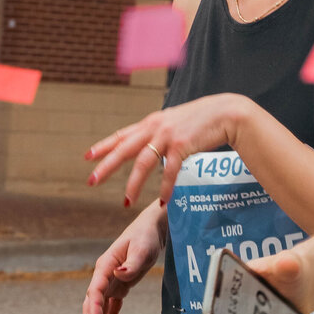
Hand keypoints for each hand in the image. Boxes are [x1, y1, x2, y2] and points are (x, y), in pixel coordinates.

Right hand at [82, 202, 166, 313]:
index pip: (96, 290)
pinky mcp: (120, 289)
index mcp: (105, 265)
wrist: (151, 231)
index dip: (94, 308)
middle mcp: (104, 276)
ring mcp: (111, 283)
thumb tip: (119, 274)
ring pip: (99, 310)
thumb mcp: (142, 248)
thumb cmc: (145, 237)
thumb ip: (132, 263)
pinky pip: (112, 309)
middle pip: (92, 305)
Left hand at [85, 95, 250, 207]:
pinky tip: (163, 200)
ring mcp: (167, 136)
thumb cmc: (202, 120)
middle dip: (107, 166)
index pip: (121, 135)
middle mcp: (155, 127)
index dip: (103, 146)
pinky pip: (169, 170)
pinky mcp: (182, 145)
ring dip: (133, 184)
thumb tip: (148, 146)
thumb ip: (159, 133)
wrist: (226, 113)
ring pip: (143, 162)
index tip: (88, 156)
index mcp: (151, 122)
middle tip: (92, 181)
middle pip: (124, 149)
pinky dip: (165, 186)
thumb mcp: (174, 122)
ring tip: (126, 201)